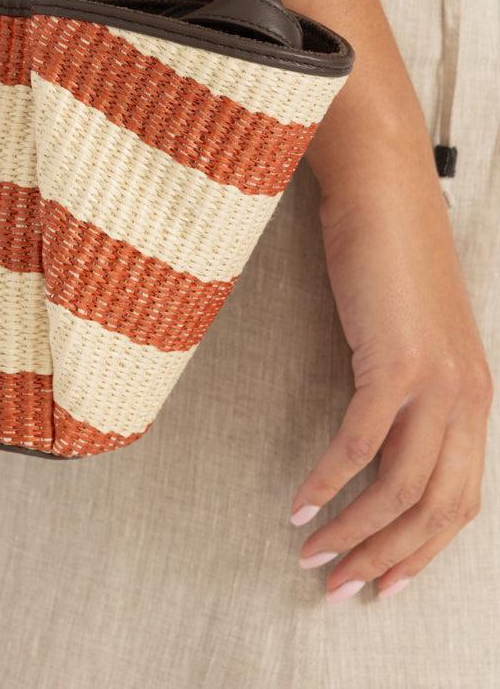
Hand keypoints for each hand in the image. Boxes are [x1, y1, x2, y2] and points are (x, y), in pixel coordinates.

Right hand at [290, 117, 492, 600]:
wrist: (384, 187)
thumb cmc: (389, 250)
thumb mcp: (414, 329)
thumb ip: (412, 383)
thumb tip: (380, 433)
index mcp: (475, 395)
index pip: (460, 501)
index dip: (421, 552)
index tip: (382, 583)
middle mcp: (467, 396)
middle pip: (434, 509)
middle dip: (385, 559)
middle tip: (339, 589)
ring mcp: (436, 380)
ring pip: (400, 487)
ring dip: (353, 530)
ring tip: (310, 554)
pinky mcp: (396, 361)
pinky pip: (361, 442)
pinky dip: (329, 478)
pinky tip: (301, 499)